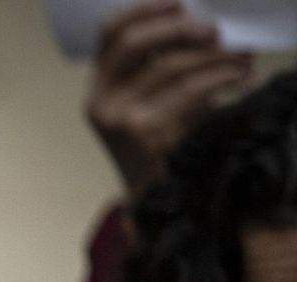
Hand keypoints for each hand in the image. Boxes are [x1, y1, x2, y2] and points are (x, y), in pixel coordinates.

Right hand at [87, 1, 253, 198]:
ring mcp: (120, 118)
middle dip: (179, 28)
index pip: (109, 33)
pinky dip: (221, 77)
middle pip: (133, 42)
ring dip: (214, 56)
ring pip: (170, 66)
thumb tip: (206, 25)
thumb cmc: (162, 146)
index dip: (143, 9)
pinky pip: (190, 90)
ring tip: (242, 57)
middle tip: (215, 30)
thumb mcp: (152, 101)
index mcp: (99, 88)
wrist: (158, 201)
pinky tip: (239, 78)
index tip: (180, 2)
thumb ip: (161, 65)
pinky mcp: (146, 132)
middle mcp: (101, 101)